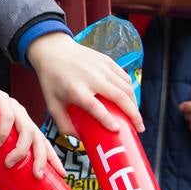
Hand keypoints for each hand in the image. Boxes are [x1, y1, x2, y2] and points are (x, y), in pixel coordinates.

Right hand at [0, 63, 51, 173]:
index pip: (41, 142)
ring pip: (26, 129)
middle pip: (38, 137)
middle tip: (36, 174)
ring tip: (9, 162)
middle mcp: (20, 115)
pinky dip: (3, 132)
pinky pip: (7, 117)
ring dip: (21, 149)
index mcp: (21, 124)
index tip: (60, 174)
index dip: (51, 158)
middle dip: (41, 157)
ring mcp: (12, 106)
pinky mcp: (0, 99)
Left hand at [24, 33, 142, 136]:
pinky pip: (125, 77)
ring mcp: (101, 68)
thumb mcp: (52, 104)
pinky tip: (131, 100)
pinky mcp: (107, 61)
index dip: (107, 118)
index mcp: (76, 89)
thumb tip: (80, 139)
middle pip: (118, 96)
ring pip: (126, 87)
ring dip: (135, 104)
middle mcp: (91, 78)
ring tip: (136, 117)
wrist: (53, 50)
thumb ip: (64, 124)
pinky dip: (131, 90)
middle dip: (133, 114)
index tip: (117, 129)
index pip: (95, 106)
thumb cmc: (52, 80)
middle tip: (139, 128)